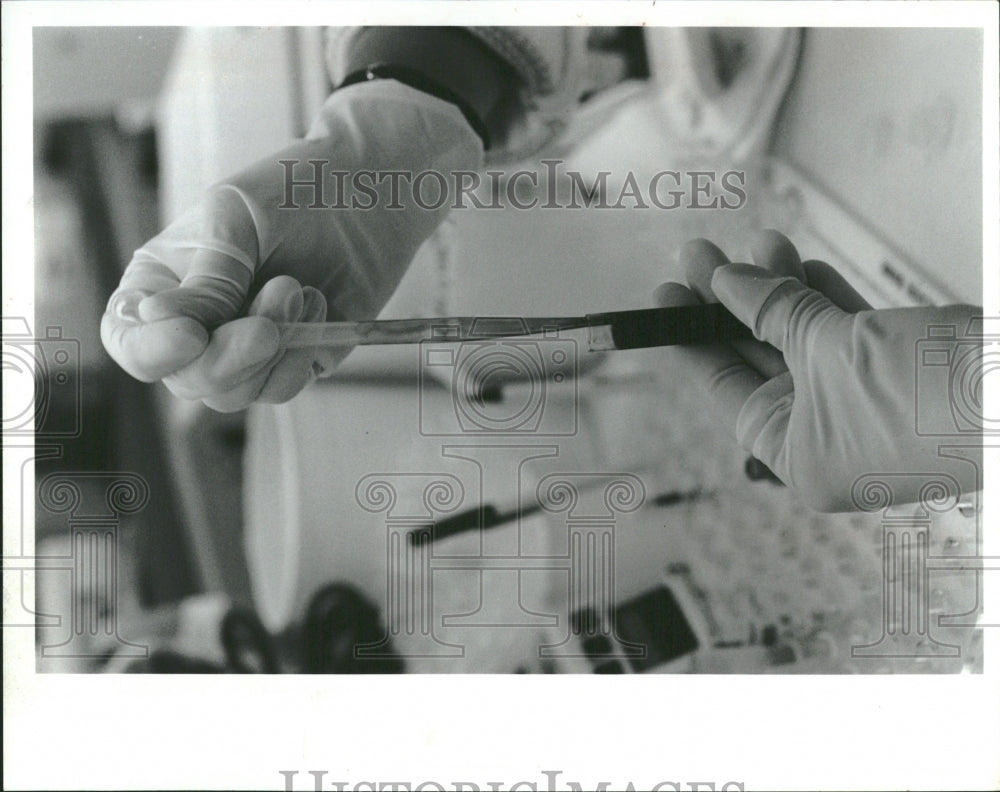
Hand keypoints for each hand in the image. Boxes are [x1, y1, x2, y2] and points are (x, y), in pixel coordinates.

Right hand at [102, 80, 481, 411]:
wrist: (368, 192)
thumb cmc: (292, 189)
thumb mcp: (236, 217)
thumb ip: (207, 277)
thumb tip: (159, 320)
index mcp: (162, 286)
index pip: (131, 342)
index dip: (154, 351)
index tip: (190, 334)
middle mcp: (197, 327)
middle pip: (189, 380)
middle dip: (232, 351)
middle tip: (279, 292)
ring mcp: (245, 351)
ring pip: (235, 395)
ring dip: (272, 347)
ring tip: (296, 286)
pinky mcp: (293, 362)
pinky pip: (282, 389)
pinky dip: (300, 354)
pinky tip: (317, 303)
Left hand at [654, 230, 980, 510]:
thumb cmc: (931, 398)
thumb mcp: (831, 349)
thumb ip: (773, 311)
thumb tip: (726, 283)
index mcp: (798, 458)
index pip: (726, 389)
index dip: (693, 338)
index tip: (667, 297)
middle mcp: (827, 440)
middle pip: (759, 359)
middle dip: (731, 303)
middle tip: (700, 256)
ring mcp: (864, 408)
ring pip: (804, 340)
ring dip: (779, 291)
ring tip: (756, 244)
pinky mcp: (899, 374)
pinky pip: (846, 334)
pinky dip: (823, 300)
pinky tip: (797, 265)